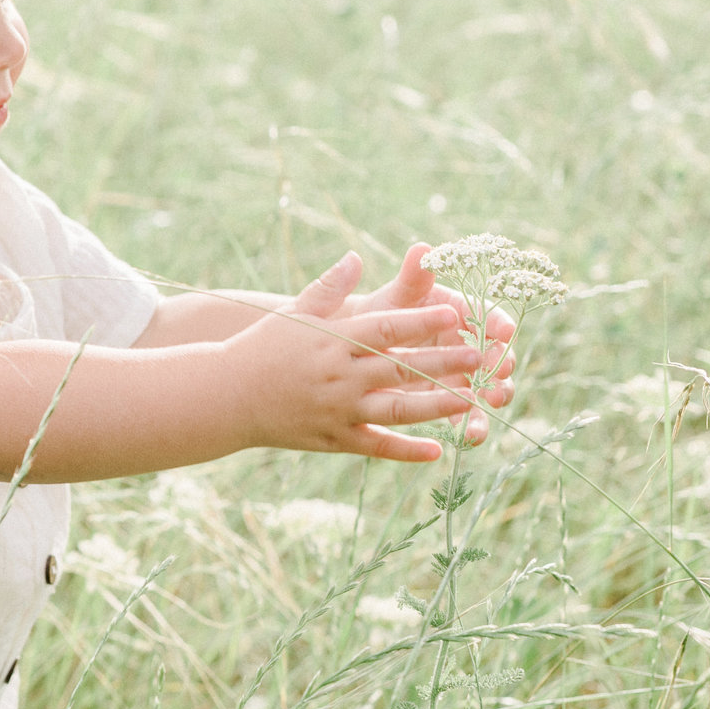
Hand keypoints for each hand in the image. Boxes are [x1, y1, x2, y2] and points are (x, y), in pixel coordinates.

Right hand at [227, 252, 505, 461]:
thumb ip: (329, 286)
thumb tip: (355, 257)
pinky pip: (376, 447)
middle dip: (447, 363)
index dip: (424, 322)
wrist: (224, 395)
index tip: (458, 316)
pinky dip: (406, 451)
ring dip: (439, 406)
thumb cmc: (261, 347)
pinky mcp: (332, 439)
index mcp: (333, 339)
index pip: (388, 328)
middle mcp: (339, 375)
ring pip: (398, 410)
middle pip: (403, 367)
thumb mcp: (293, 311)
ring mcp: (337, 410)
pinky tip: (436, 451)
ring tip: (474, 400)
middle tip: (485, 357)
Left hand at [343, 243, 516, 441]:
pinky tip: (471, 437)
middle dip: (501, 362)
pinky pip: (467, 416)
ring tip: (491, 402)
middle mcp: (466, 343)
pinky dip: (472, 426)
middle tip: (502, 371)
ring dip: (494, 395)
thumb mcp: (392, 299)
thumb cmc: (373, 317)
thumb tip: (422, 249)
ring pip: (488, 386)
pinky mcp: (450, 403)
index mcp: (458, 312)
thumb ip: (411, 278)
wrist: (350, 352)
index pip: (487, 314)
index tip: (504, 330)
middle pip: (495, 353)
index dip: (498, 322)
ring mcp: (461, 375)